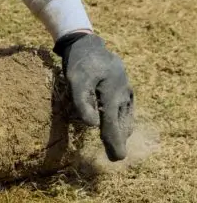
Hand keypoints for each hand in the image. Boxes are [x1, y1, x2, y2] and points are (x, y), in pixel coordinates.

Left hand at [55, 32, 133, 160]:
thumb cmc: (79, 63)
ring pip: (127, 116)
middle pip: (122, 122)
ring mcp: (126, 90)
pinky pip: (127, 108)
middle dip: (119, 140)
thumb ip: (82, 102)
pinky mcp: (124, 88)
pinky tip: (120, 126)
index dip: (114, 142)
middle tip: (117, 157)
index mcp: (113, 92)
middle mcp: (123, 93)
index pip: (113, 123)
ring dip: (123, 131)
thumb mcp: (76, 81)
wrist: (88, 45)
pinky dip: (123, 120)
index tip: (117, 158)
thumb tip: (92, 126)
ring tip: (118, 144)